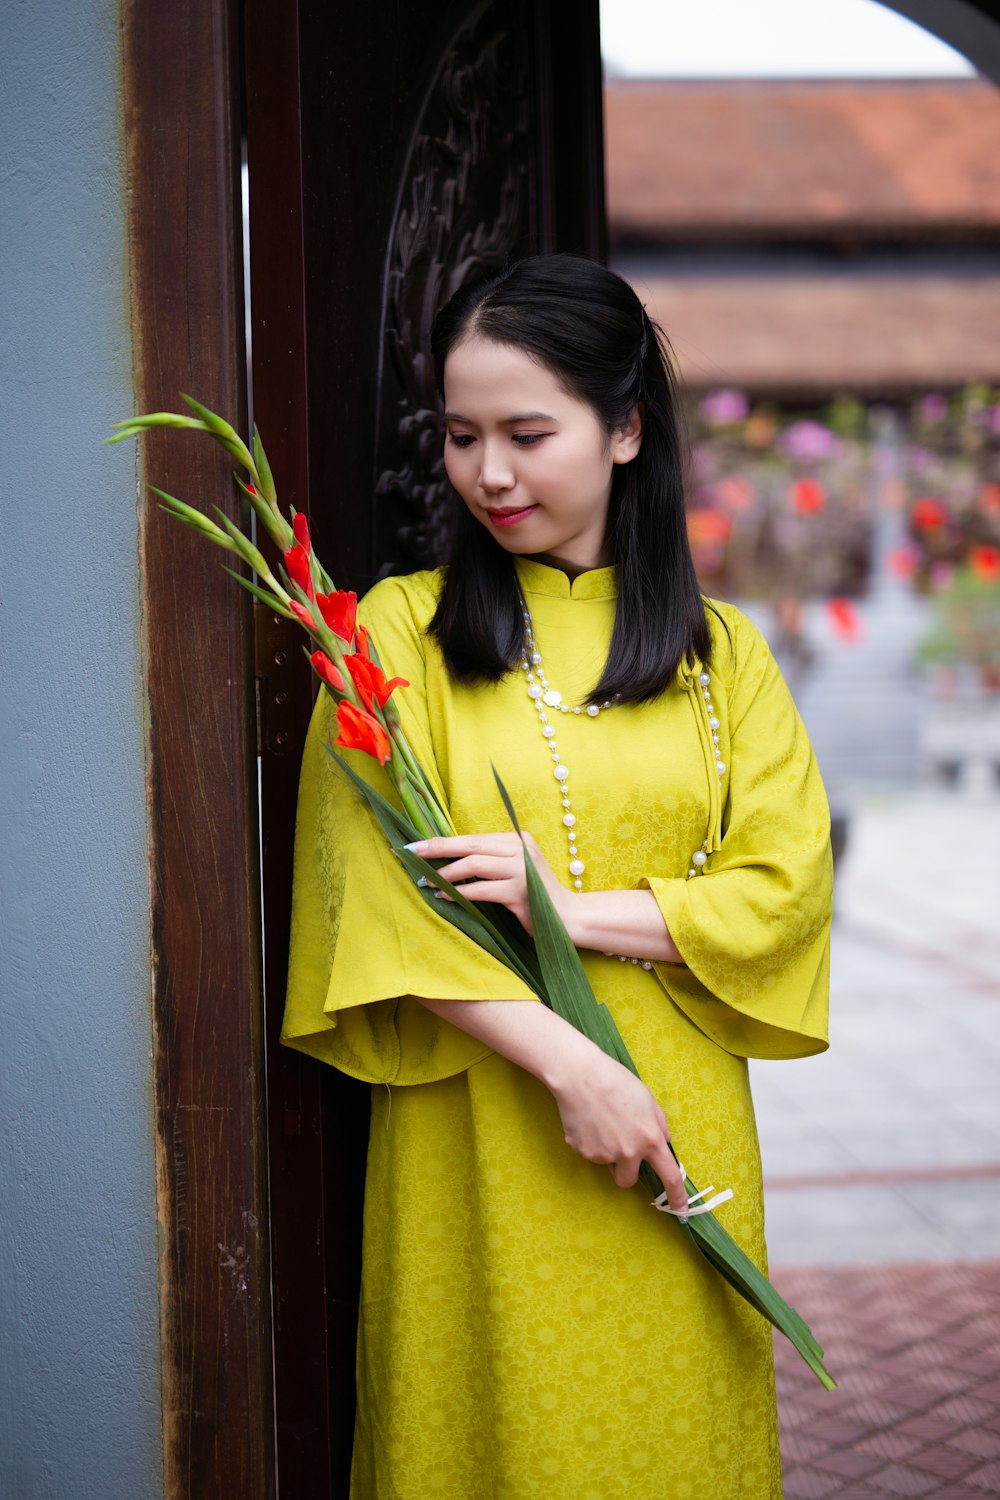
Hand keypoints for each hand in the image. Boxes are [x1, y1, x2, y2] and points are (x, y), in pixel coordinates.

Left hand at [410, 831, 572, 935]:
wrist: (568, 917)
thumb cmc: (536, 896)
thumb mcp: (515, 870)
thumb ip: (492, 860)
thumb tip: (449, 859)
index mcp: (518, 839)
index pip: (474, 837)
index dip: (444, 841)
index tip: (418, 844)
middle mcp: (520, 849)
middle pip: (471, 845)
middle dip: (438, 849)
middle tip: (412, 853)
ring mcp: (521, 870)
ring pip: (474, 865)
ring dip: (446, 874)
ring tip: (427, 881)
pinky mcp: (520, 892)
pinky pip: (481, 889)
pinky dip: (459, 893)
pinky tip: (444, 897)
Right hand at [547, 1039, 688, 1212]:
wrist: (581, 1076)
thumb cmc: (617, 1082)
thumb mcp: (648, 1100)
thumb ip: (659, 1125)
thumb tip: (663, 1142)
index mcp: (650, 1139)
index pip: (669, 1176)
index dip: (677, 1196)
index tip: (681, 1209)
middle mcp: (628, 1152)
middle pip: (628, 1181)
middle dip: (626, 1170)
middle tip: (619, 1146)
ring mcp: (603, 1155)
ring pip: (607, 1164)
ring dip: (607, 1152)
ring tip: (600, 1122)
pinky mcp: (582, 1151)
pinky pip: (589, 1153)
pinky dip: (589, 1142)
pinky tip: (587, 1121)